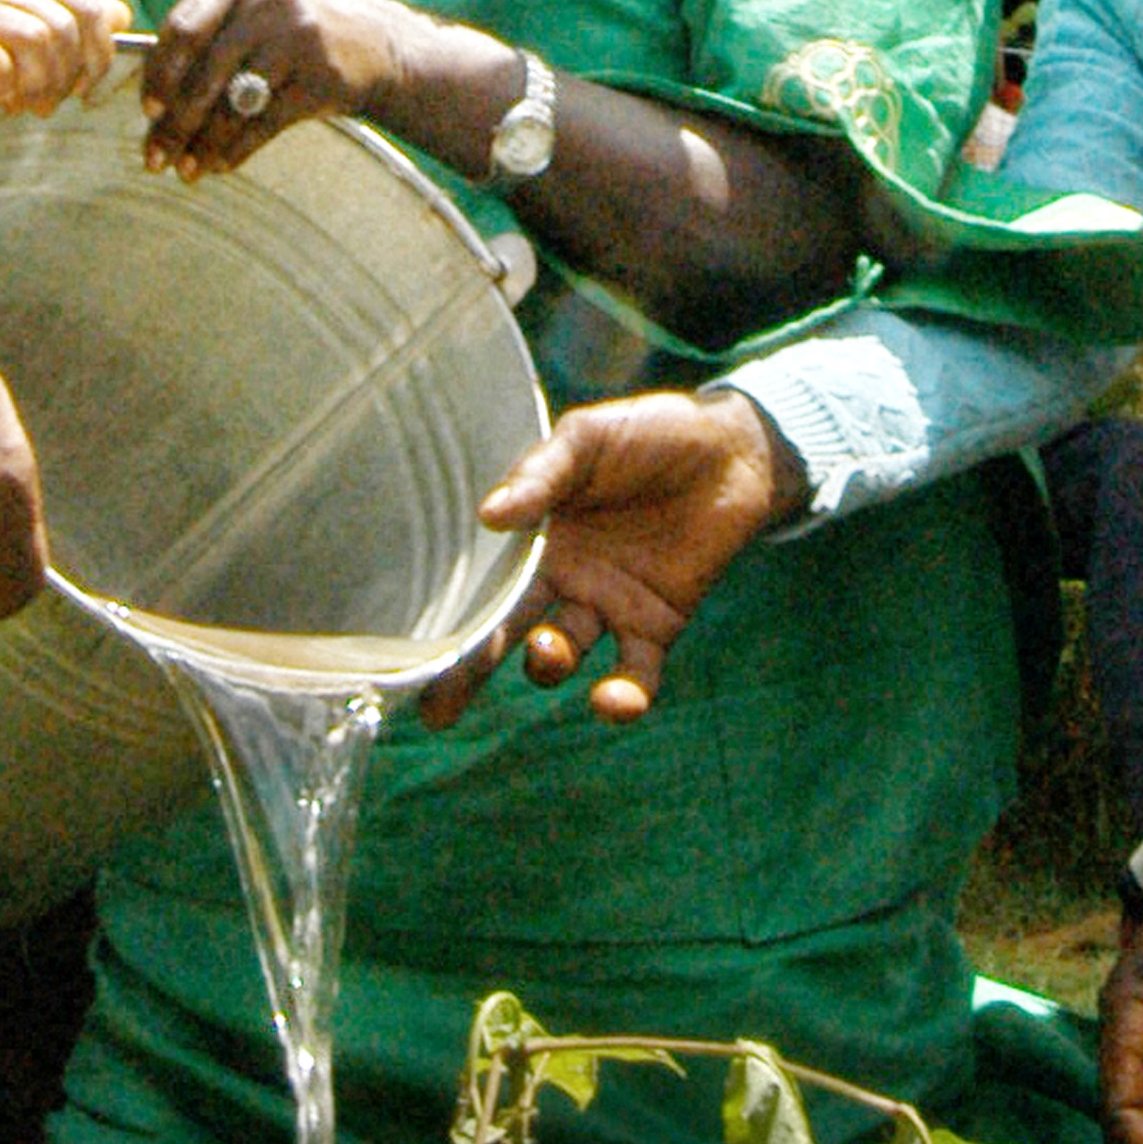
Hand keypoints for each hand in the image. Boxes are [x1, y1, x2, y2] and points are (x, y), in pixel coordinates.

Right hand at [0, 0, 129, 117]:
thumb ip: (54, 13)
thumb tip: (120, 11)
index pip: (87, 4)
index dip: (96, 54)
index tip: (77, 87)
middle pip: (72, 23)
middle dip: (72, 73)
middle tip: (45, 102)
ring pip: (40, 38)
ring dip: (40, 85)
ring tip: (18, 103)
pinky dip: (4, 88)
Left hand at [139, 0, 422, 177]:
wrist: (381, 43)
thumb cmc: (298, 32)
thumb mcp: (255, 9)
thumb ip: (207, 36)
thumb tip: (152, 100)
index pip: (182, 27)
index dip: (159, 74)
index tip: (148, 110)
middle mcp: (267, 2)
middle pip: (204, 71)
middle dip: (175, 122)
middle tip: (154, 157)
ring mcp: (298, 39)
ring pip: (233, 104)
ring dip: (203, 145)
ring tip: (186, 172)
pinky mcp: (321, 79)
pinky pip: (265, 124)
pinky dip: (239, 150)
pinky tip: (222, 165)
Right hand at [416, 388, 805, 729]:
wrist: (734, 448)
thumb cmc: (652, 433)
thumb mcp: (588, 439)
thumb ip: (541, 475)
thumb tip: (488, 515)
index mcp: (532, 535)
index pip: (480, 582)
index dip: (447, 618)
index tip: (409, 657)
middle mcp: (559, 577)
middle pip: (502, 632)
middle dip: (467, 671)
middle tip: (436, 710)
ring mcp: (605, 604)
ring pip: (560, 653)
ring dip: (545, 663)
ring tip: (546, 652)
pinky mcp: (655, 625)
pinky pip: (633, 674)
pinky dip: (622, 696)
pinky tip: (612, 701)